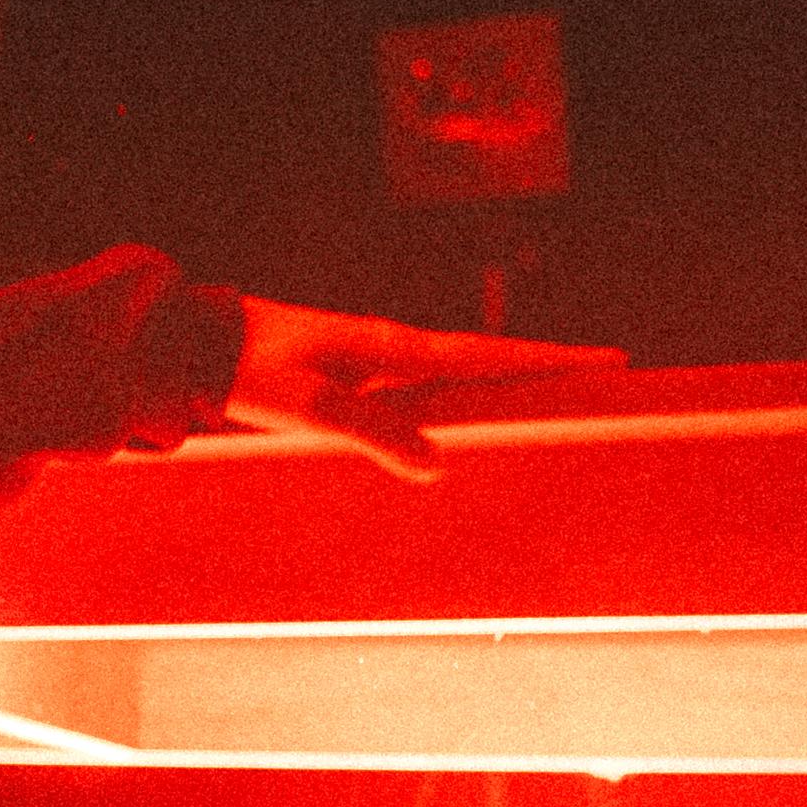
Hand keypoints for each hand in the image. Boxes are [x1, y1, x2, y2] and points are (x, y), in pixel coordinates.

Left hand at [219, 297, 626, 483]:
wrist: (197, 341)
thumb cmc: (249, 371)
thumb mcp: (310, 409)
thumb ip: (372, 434)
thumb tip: (438, 466)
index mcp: (394, 349)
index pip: (490, 355)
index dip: (550, 359)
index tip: (609, 357)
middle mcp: (393, 346)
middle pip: (488, 357)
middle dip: (546, 364)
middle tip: (605, 371)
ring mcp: (374, 356)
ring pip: (459, 368)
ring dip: (507, 376)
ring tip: (553, 390)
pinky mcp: (353, 369)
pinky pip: (427, 382)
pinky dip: (462, 390)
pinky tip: (465, 410)